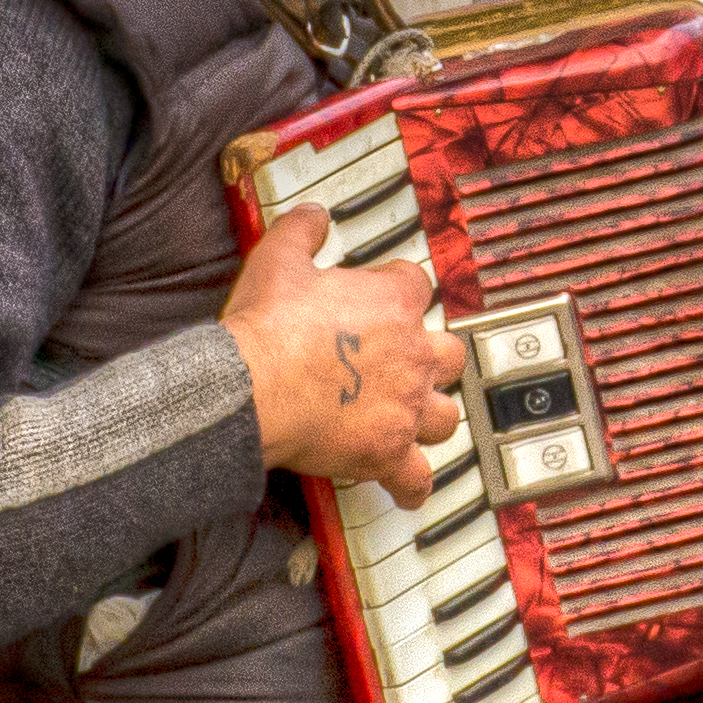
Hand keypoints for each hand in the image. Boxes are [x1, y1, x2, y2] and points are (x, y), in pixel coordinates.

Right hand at [221, 204, 464, 501]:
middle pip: (448, 355)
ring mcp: (405, 407)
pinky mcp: (388, 451)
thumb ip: (302, 231)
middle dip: (430, 358)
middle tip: (404, 362)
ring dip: (429, 415)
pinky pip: (416, 476)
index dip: (398, 289)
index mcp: (393, 303)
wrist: (254, 386)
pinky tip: (407, 487)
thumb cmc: (268, 326)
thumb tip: (315, 215)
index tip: (383, 294)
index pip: (416, 285)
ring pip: (444, 415)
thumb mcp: (279, 259)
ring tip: (409, 418)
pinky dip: (413, 484)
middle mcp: (413, 356)